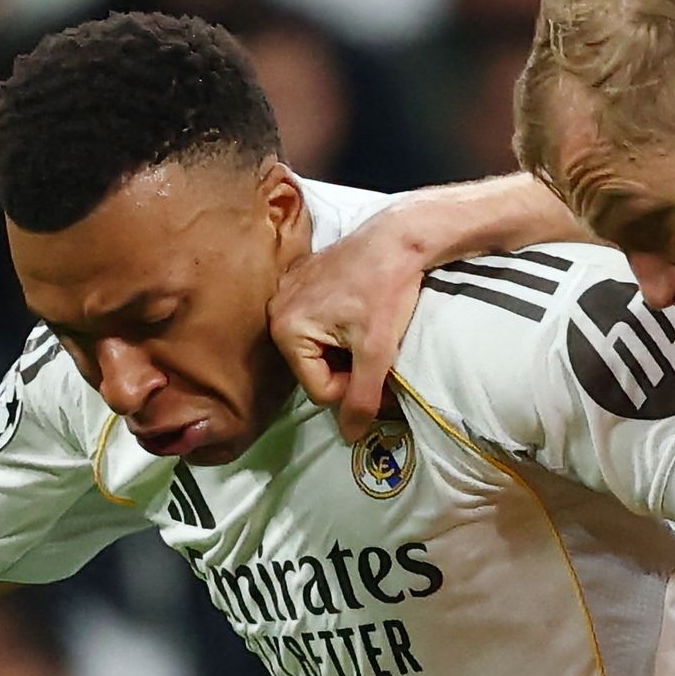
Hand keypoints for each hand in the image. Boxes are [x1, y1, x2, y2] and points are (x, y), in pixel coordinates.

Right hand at [273, 219, 431, 444]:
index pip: (318, 390)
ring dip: (343, 347)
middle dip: (346, 366)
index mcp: (285, 330)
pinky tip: (356, 308)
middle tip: (372, 342)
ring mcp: (285, 292)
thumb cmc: (387, 291)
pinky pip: (316, 322)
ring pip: (316, 348)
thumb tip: (350, 437)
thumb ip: (362, 399)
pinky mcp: (299, 279)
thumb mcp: (377, 352)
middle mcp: (275, 311)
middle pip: (313, 369)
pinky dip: (338, 325)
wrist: (399, 237)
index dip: (352, 384)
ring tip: (366, 324)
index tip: (374, 360)